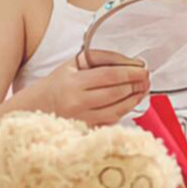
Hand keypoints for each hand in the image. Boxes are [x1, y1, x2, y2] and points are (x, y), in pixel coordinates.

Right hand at [19, 50, 149, 126]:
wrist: (40, 105)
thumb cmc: (58, 81)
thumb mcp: (73, 63)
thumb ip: (99, 58)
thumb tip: (129, 62)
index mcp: (73, 82)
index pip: (108, 76)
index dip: (129, 72)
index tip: (142, 68)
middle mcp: (78, 102)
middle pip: (115, 93)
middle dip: (135, 84)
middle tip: (146, 78)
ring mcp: (84, 118)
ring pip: (117, 109)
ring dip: (134, 98)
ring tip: (143, 88)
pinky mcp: (88, 129)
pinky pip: (113, 120)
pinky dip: (125, 110)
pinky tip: (132, 101)